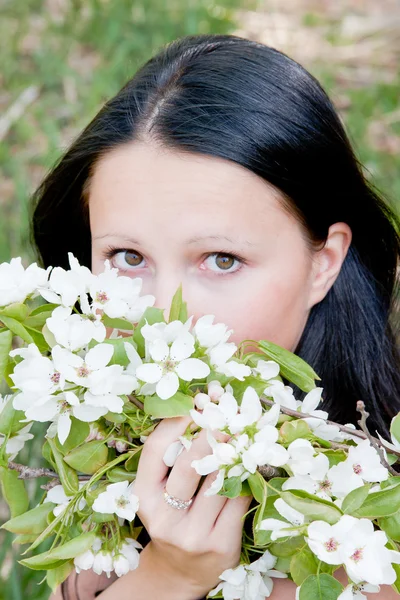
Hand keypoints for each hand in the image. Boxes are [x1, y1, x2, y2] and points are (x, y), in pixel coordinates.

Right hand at [133, 416, 251, 598]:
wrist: (179, 573)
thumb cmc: (171, 518)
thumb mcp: (158, 492)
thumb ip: (171, 458)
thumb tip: (200, 409)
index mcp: (143, 497)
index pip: (156, 450)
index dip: (176, 422)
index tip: (195, 403)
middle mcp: (165, 517)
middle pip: (189, 464)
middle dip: (210, 433)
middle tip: (225, 412)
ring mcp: (193, 534)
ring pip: (219, 480)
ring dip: (234, 450)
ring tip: (242, 430)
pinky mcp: (221, 544)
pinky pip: (239, 499)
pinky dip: (247, 476)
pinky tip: (251, 461)